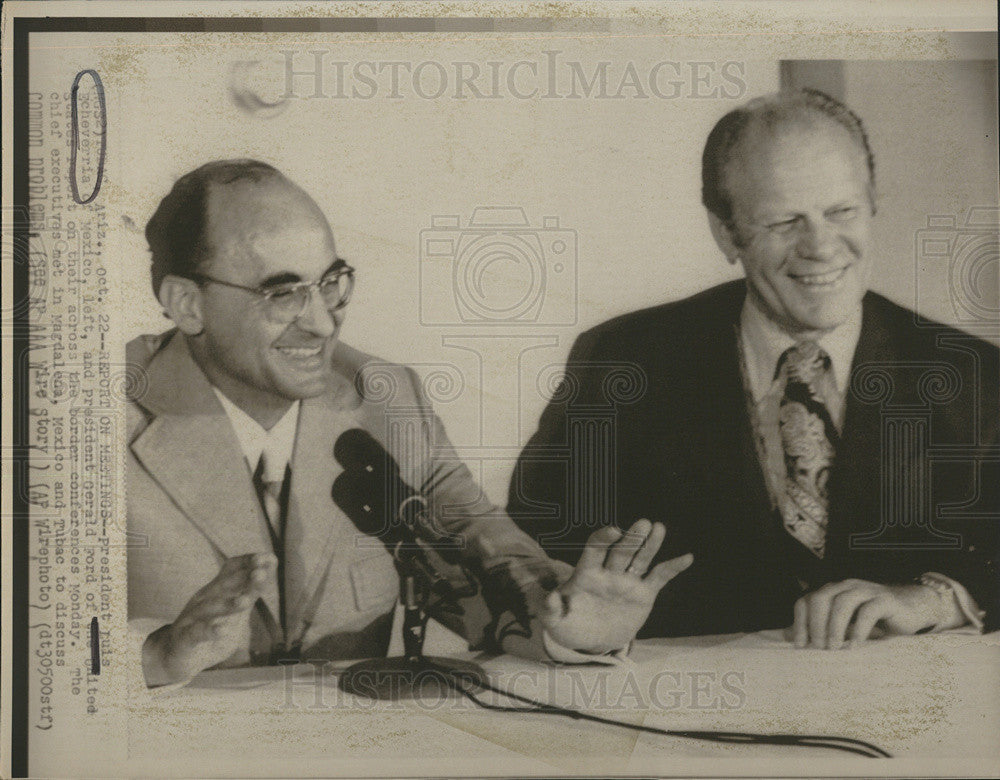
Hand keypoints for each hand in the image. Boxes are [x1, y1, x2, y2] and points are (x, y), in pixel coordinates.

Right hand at [142, 553, 275, 685]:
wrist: (175, 659)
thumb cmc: (211, 632)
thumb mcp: (235, 613)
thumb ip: (250, 593)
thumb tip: (268, 570)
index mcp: (217, 591)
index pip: (232, 570)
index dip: (249, 563)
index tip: (270, 558)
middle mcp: (204, 600)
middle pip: (224, 586)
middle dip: (243, 579)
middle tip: (261, 573)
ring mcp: (192, 619)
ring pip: (211, 609)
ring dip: (229, 605)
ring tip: (246, 601)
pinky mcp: (184, 639)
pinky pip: (195, 633)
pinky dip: (208, 631)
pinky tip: (220, 630)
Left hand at [539, 519, 692, 653]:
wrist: (592, 640)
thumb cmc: (570, 625)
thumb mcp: (556, 621)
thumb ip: (550, 608)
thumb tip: (549, 598)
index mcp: (587, 573)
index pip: (595, 550)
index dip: (602, 539)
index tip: (612, 530)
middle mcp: (609, 572)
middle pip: (621, 551)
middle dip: (631, 538)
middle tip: (643, 523)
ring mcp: (628, 581)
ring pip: (641, 559)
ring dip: (650, 544)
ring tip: (659, 528)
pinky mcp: (644, 593)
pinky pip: (659, 577)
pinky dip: (672, 568)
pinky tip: (686, 557)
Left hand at [791, 578, 955, 648]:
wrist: (912, 610)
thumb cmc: (874, 621)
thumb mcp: (847, 626)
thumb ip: (826, 630)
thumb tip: (799, 645)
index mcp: (831, 592)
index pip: (805, 601)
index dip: (799, 623)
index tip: (800, 646)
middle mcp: (845, 587)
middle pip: (820, 598)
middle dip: (816, 624)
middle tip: (818, 647)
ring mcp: (865, 590)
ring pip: (842, 602)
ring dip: (835, 625)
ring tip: (834, 647)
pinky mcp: (885, 599)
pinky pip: (868, 611)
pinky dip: (860, 628)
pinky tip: (856, 645)